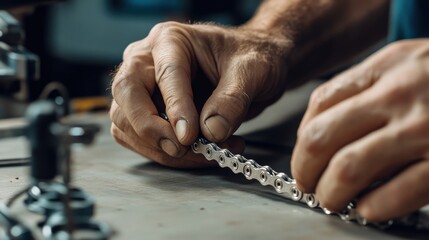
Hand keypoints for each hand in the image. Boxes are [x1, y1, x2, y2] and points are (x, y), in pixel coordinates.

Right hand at [110, 21, 290, 167]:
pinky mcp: (147, 111)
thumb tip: (211, 131)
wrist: (254, 66)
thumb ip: (232, 99)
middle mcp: (148, 60)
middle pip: (128, 94)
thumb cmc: (250, 57)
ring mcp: (143, 87)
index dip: (175, 108)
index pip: (165, 74)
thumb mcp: (252, 71)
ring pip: (126, 122)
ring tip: (206, 152)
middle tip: (181, 148)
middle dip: (150, 129)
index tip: (188, 137)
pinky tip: (197, 153)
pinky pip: (138, 138)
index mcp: (172, 40)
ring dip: (160, 148)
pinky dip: (163, 154)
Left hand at [291, 39, 428, 221]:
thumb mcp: (406, 63)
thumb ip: (364, 88)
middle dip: (304, 170)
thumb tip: (320, 130)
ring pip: (349, 168)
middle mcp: (400, 95)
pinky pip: (394, 194)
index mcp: (386, 68)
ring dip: (330, 193)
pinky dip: (371, 208)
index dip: (301, 138)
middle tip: (308, 184)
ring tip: (331, 200)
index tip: (304, 156)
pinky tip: (368, 209)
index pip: (319, 103)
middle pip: (321, 137)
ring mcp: (424, 129)